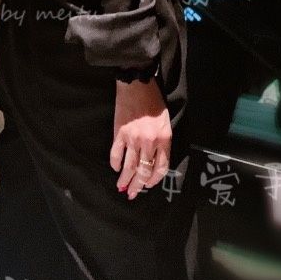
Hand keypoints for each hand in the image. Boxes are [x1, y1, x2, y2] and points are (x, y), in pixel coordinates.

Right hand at [110, 79, 171, 199]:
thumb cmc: (154, 102)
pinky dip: (115, 163)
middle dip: (138, 185)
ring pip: (129, 166)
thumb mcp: (165, 123)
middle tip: (133, 194)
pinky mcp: (120, 133)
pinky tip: (115, 168)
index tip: (148, 185)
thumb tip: (152, 161)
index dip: (154, 180)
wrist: (137, 85)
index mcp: (164, 139)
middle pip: (144, 171)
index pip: (161, 168)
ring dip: (125, 179)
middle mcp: (149, 142)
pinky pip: (116, 153)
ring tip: (122, 187)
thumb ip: (162, 143)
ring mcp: (133, 138)